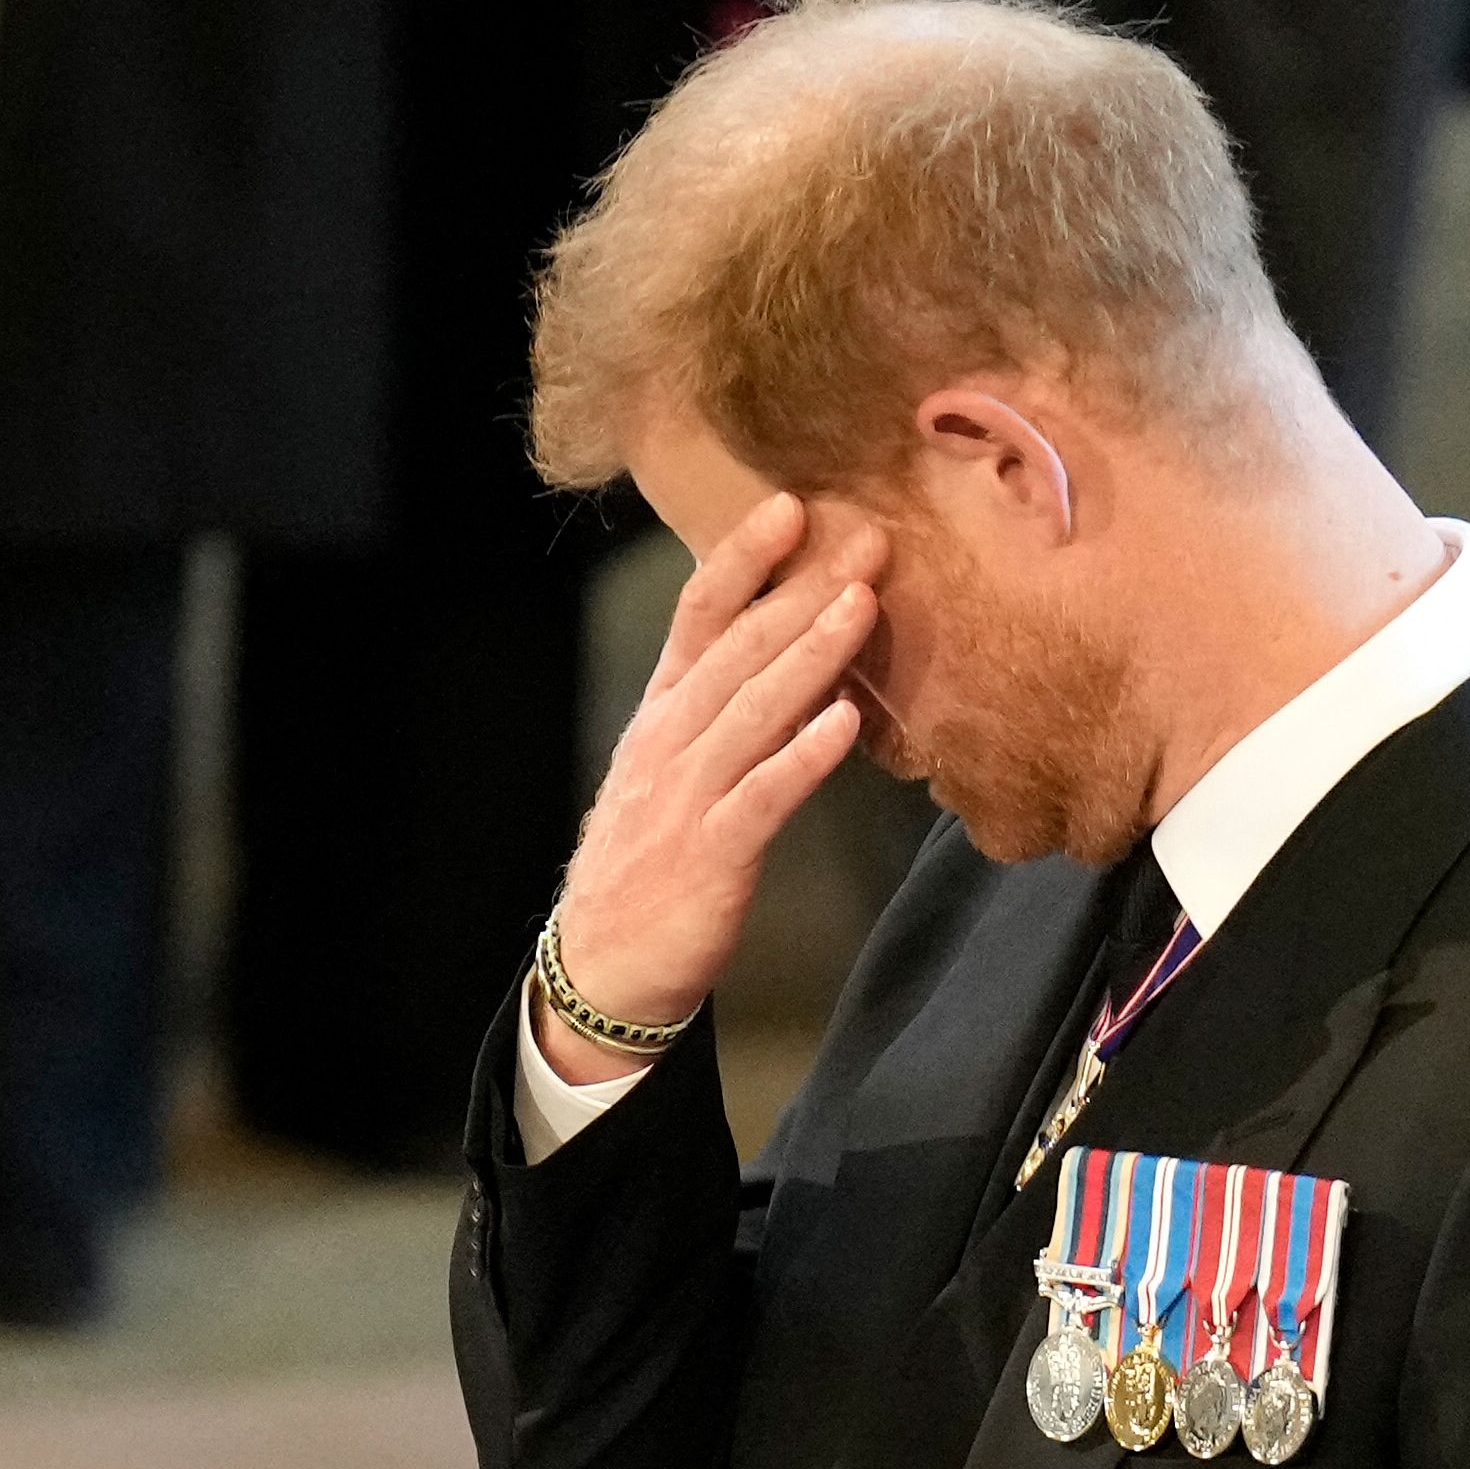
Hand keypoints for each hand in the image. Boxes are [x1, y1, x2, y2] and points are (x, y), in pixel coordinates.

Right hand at [538, 492, 887, 1082]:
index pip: (699, 616)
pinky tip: (845, 723)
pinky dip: (803, 756)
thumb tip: (796, 657)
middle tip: (866, 538)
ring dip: (809, 653)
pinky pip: (763, 795)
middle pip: (737, 649)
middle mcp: (671, 740)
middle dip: (802, 589)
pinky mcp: (711, 852)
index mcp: (663, 713)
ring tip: (861, 604)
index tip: (792, 506)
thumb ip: (729, 713)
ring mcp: (687, 794)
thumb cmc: (654, 860)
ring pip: (753, 709)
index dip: (744, 559)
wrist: (603, 962)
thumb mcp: (678, 769)